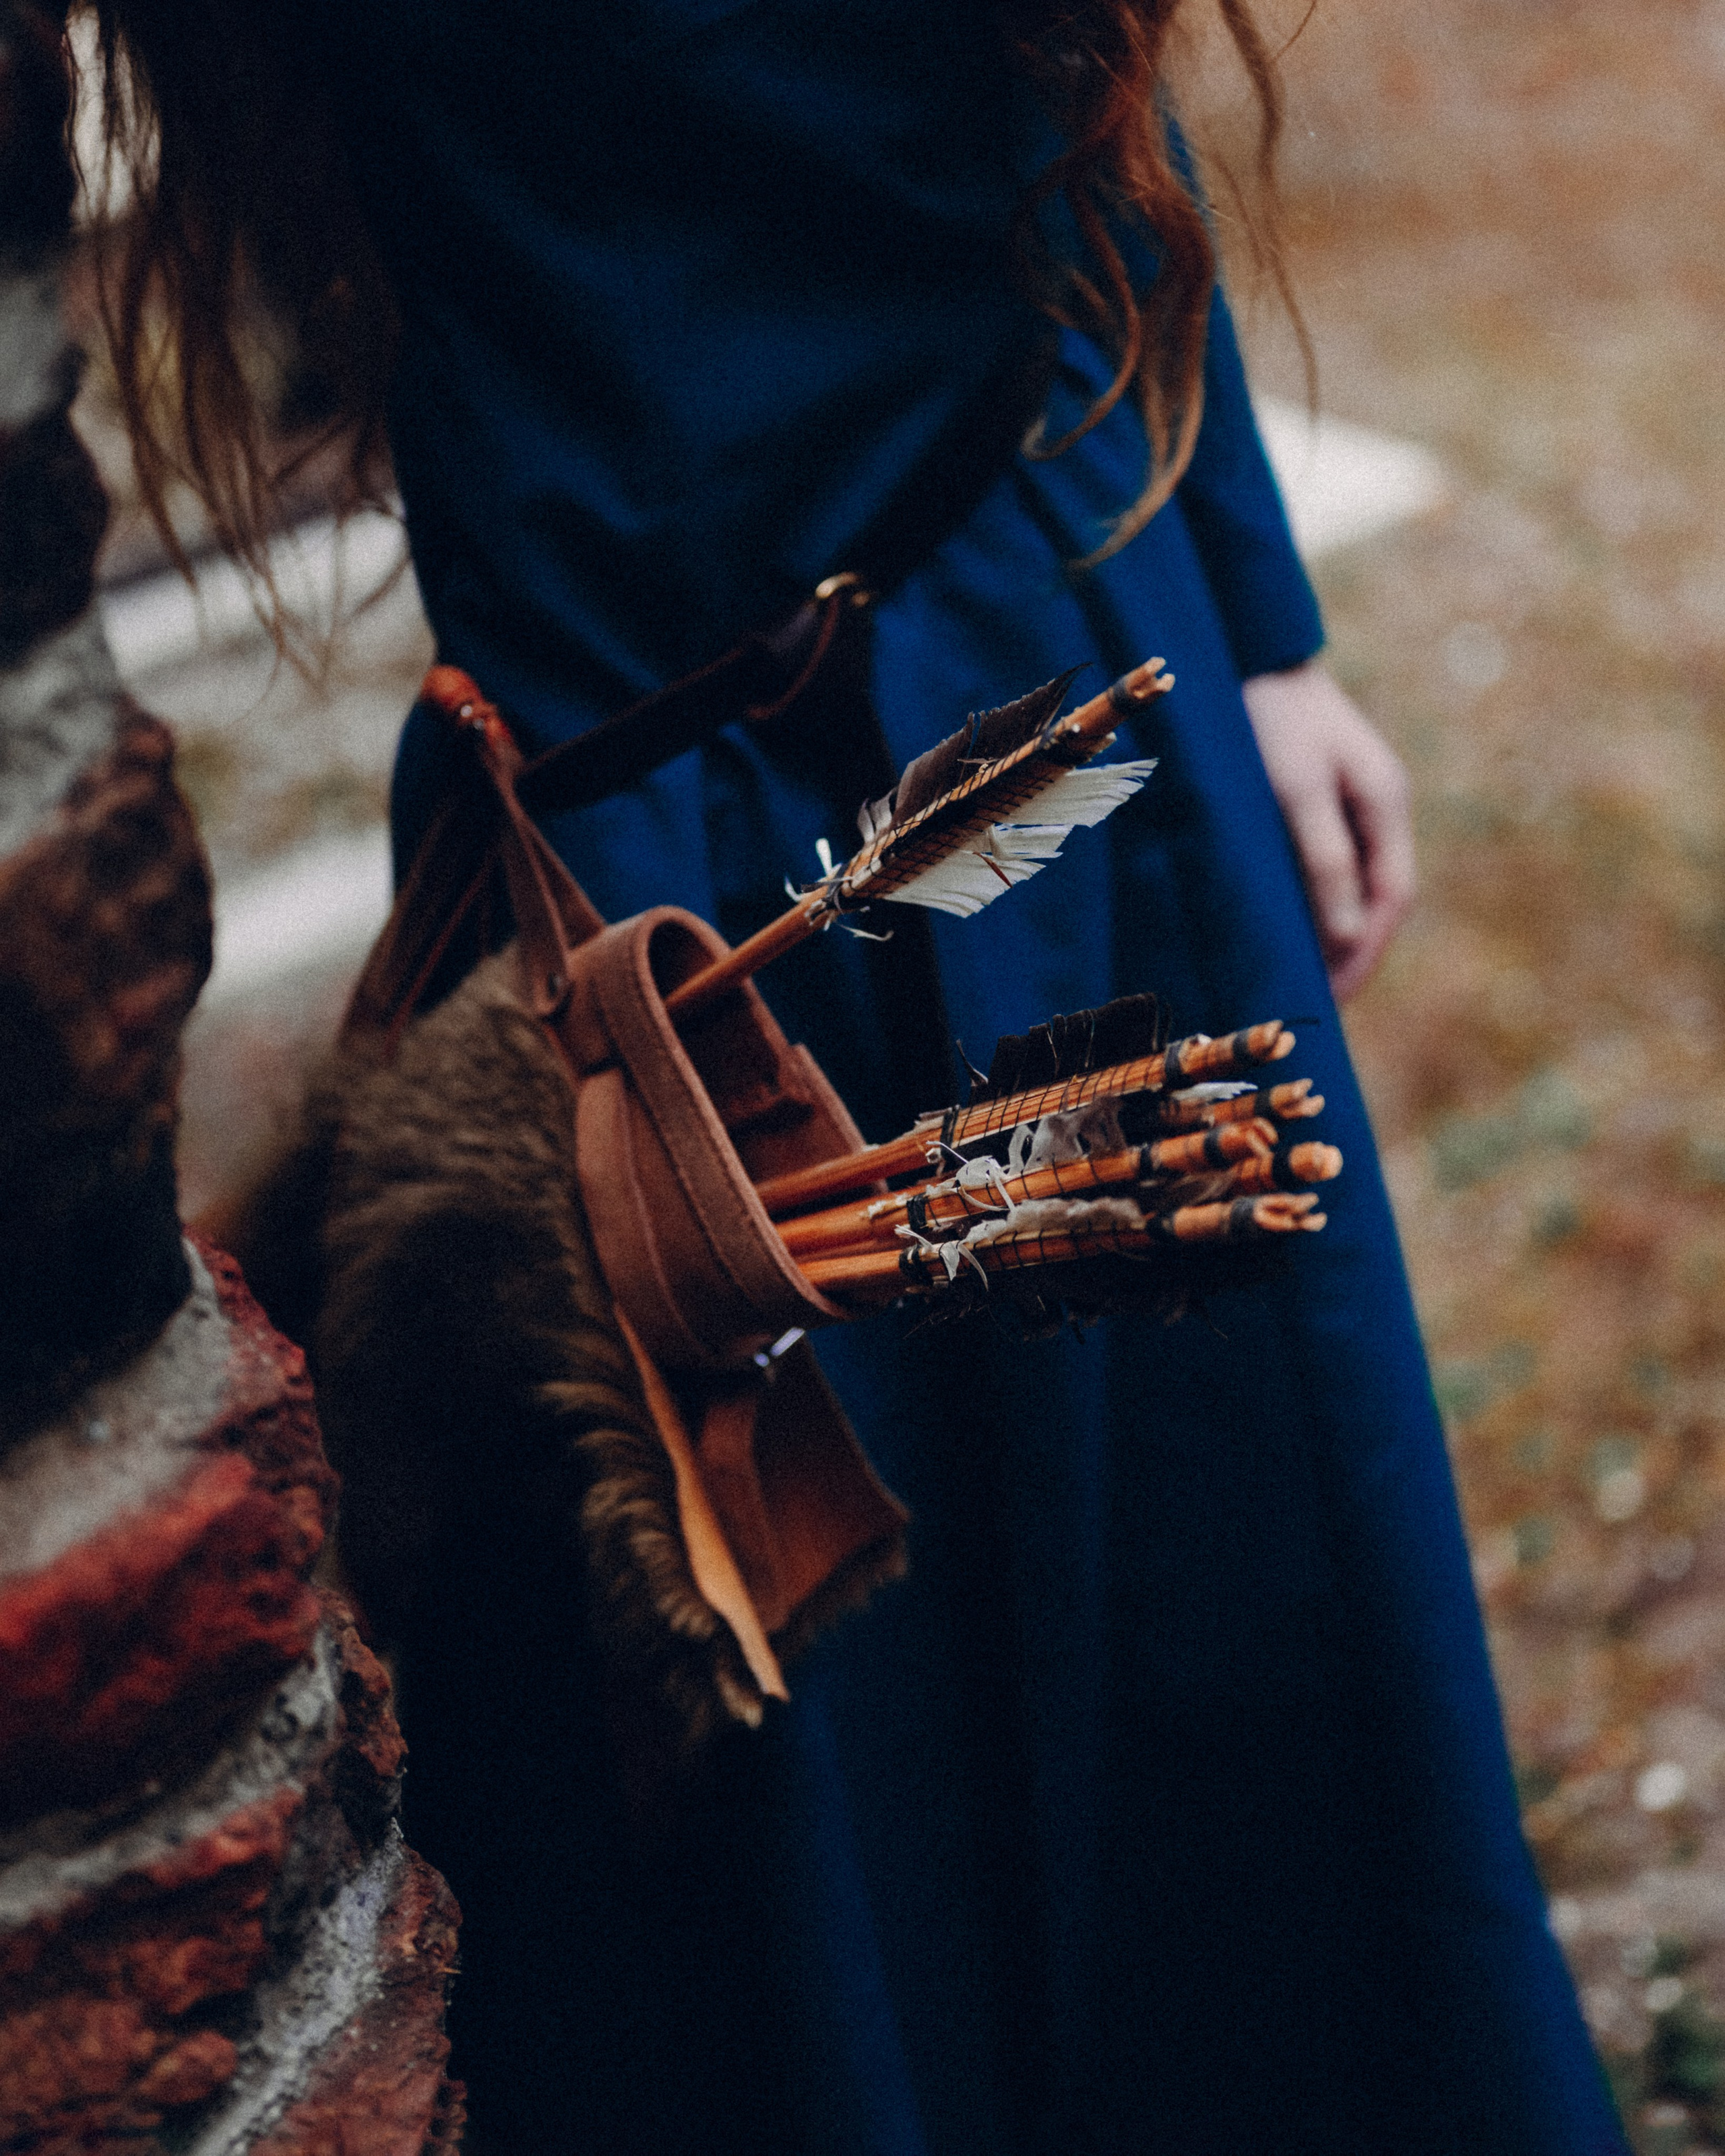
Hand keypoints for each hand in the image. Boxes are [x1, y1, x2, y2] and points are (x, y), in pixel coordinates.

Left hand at [1241, 660, 1413, 1002]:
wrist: (1247, 654)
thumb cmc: (1271, 718)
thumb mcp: (1296, 790)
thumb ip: (1324, 860)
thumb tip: (1345, 937)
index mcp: (1385, 803)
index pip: (1390, 898)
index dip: (1366, 954)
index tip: (1335, 1001)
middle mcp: (1377, 807)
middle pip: (1377, 899)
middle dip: (1354, 955)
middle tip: (1319, 1008)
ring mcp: (1353, 803)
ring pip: (1354, 885)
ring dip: (1335, 934)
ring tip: (1304, 982)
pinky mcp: (1321, 800)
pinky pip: (1329, 866)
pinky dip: (1315, 904)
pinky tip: (1288, 928)